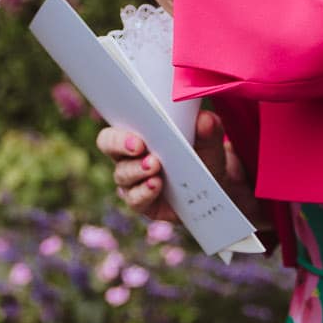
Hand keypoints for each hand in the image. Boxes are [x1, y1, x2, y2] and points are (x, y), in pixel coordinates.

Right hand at [96, 110, 261, 227]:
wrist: (214, 186)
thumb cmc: (203, 155)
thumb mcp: (210, 140)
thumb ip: (208, 128)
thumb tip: (204, 120)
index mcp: (135, 134)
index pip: (113, 131)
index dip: (118, 133)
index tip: (136, 135)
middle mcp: (127, 157)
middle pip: (109, 147)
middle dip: (121, 145)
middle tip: (140, 147)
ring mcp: (133, 182)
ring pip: (122, 174)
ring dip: (137, 170)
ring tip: (155, 167)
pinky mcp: (143, 203)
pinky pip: (135, 199)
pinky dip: (144, 192)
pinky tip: (156, 185)